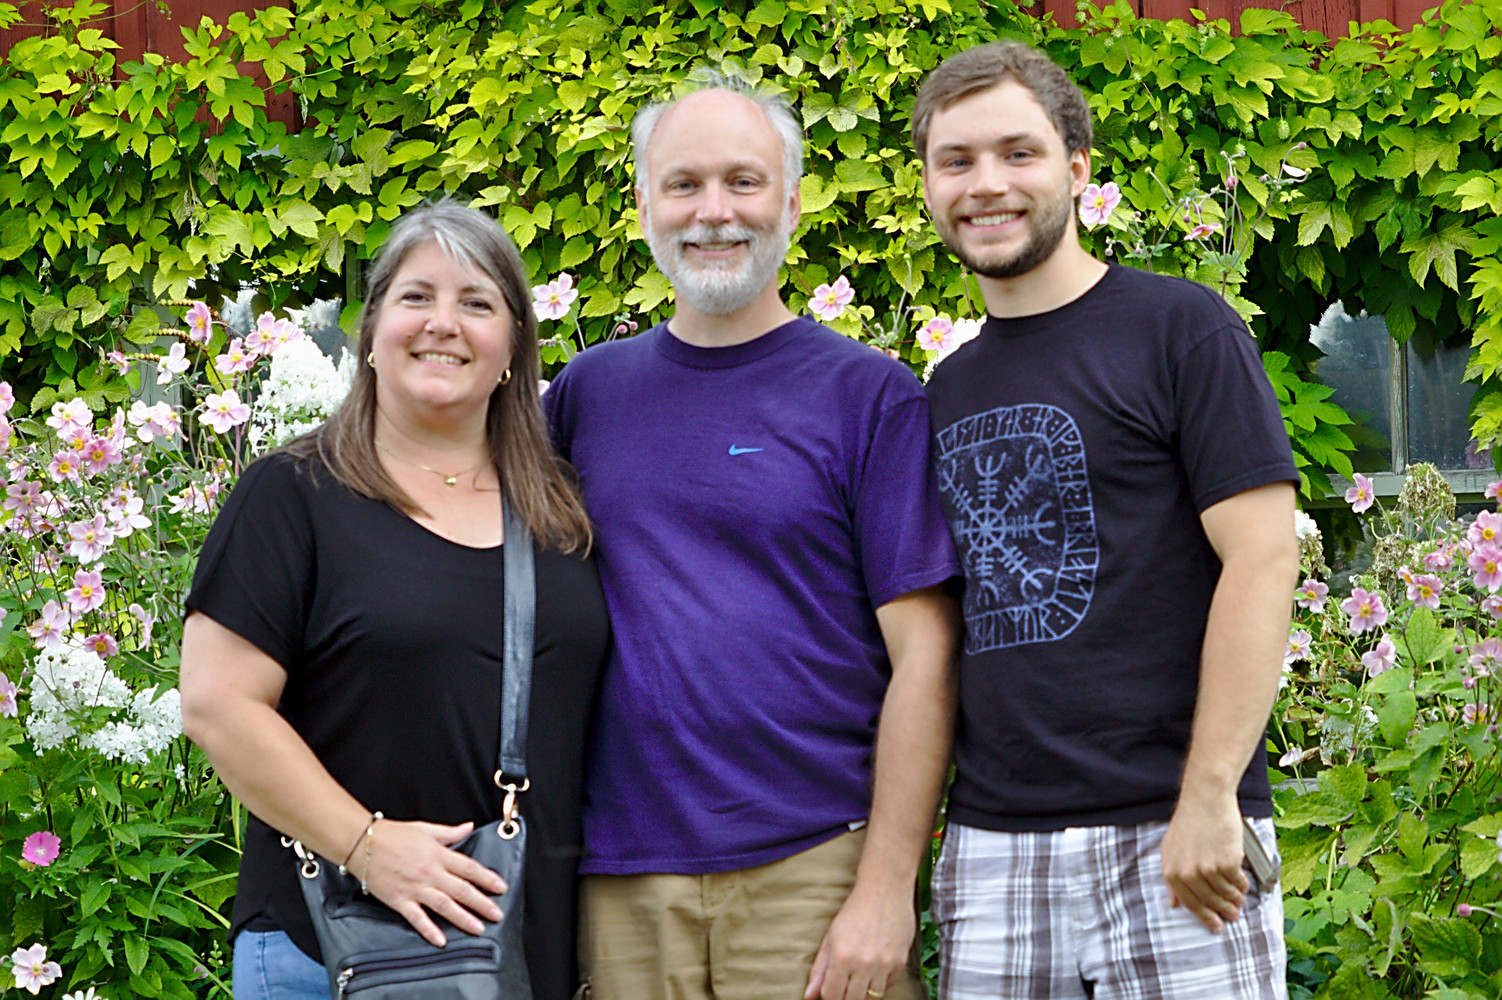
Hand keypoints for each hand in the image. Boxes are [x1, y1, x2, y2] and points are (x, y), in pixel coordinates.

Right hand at [358, 819, 508, 946]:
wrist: (362, 842)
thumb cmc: (393, 834)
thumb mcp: (426, 829)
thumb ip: (450, 833)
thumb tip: (469, 827)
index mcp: (438, 854)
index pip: (469, 868)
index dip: (487, 878)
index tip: (501, 888)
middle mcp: (430, 872)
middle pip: (462, 890)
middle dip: (482, 903)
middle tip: (497, 914)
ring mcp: (415, 887)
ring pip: (445, 905)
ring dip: (463, 918)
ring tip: (478, 928)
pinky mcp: (399, 900)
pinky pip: (417, 918)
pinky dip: (429, 929)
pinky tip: (441, 940)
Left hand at [803, 884, 912, 999]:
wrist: (884, 890)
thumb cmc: (855, 911)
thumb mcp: (830, 937)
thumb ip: (819, 969)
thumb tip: (809, 995)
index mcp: (841, 958)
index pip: (832, 996)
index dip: (829, 997)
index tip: (831, 991)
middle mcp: (863, 964)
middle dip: (846, 998)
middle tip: (845, 986)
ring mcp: (884, 964)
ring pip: (873, 998)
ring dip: (864, 993)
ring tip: (859, 978)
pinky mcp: (900, 962)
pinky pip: (889, 986)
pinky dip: (880, 983)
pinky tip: (874, 970)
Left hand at [1160, 793, 1248, 933]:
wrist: (1205, 799)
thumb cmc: (1188, 822)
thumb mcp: (1169, 849)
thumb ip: (1171, 878)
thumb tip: (1173, 903)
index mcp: (1172, 871)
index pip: (1189, 903)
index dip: (1204, 918)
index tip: (1215, 927)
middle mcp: (1189, 873)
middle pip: (1210, 902)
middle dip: (1223, 912)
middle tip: (1233, 917)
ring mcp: (1208, 868)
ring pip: (1226, 894)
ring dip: (1235, 901)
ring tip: (1240, 903)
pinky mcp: (1228, 862)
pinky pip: (1238, 882)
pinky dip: (1243, 886)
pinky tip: (1244, 886)